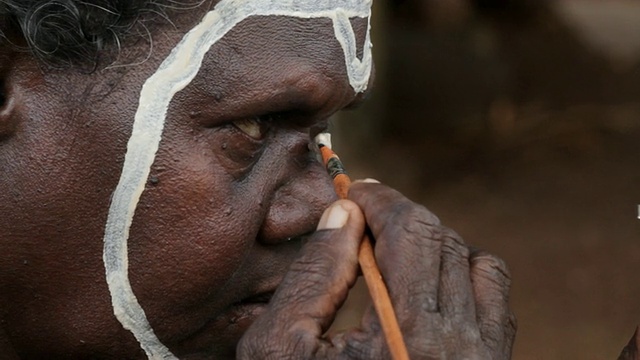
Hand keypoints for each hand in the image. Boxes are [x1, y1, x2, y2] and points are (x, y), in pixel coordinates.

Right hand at [237, 182, 515, 358]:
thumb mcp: (281, 350)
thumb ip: (313, 276)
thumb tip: (343, 214)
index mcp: (405, 335)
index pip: (408, 229)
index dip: (377, 198)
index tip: (351, 193)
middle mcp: (458, 344)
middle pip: (437, 236)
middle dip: (395, 215)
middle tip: (361, 219)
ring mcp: (483, 356)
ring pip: (468, 256)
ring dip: (428, 241)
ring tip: (389, 254)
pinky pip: (494, 288)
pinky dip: (464, 269)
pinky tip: (427, 283)